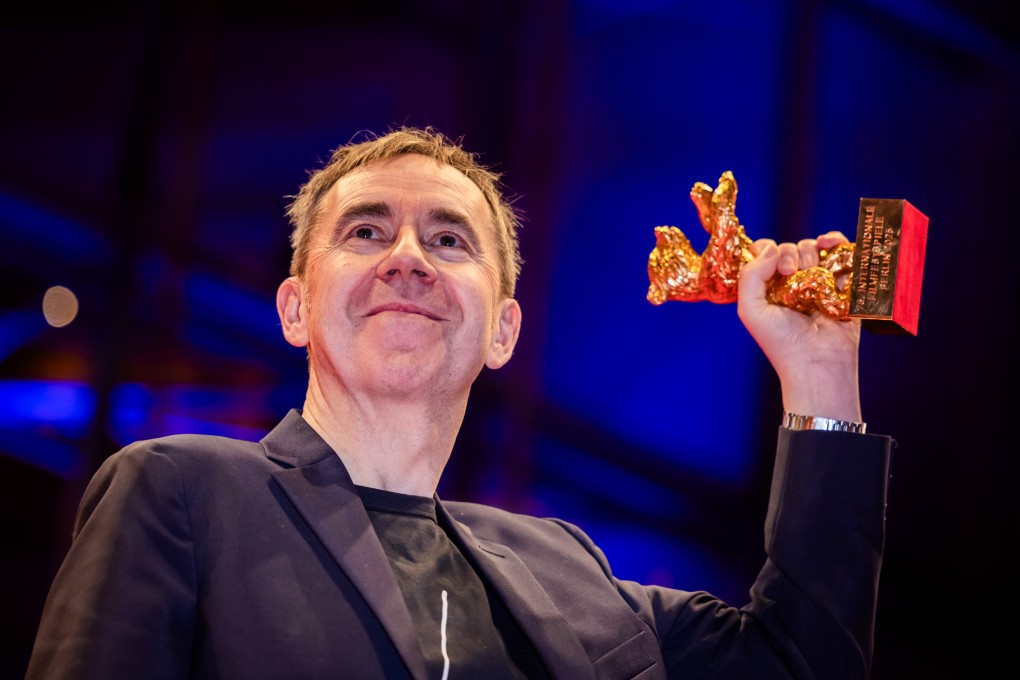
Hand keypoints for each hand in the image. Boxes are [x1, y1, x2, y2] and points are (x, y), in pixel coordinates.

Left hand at [737, 231, 862, 421]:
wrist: (818, 361)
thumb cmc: (781, 342)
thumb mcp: (751, 310)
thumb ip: (750, 275)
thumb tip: (770, 248)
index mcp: (768, 287)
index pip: (764, 253)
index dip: (766, 249)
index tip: (770, 262)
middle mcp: (792, 282)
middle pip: (789, 248)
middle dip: (790, 253)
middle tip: (791, 273)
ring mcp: (818, 281)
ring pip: (813, 248)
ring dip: (811, 251)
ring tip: (811, 271)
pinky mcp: (843, 283)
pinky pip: (841, 252)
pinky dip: (837, 243)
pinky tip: (830, 245)